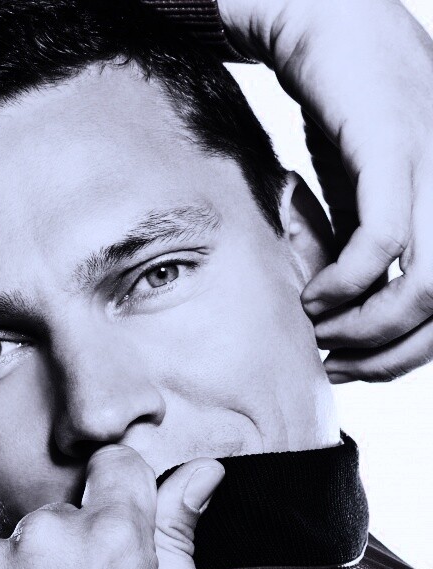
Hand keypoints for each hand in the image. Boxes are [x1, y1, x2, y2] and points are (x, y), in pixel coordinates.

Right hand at [220, 0, 432, 381]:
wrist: (323, 19)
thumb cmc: (344, 113)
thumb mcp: (361, 200)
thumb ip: (364, 254)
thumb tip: (347, 318)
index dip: (405, 354)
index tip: (353, 365)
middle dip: (389, 356)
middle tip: (339, 365)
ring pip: (430, 286)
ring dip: (369, 328)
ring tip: (324, 332)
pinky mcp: (395, 149)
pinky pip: (384, 241)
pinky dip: (347, 283)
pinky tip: (316, 295)